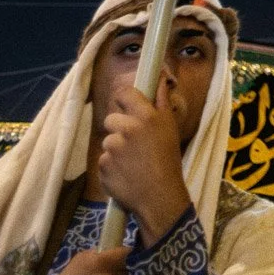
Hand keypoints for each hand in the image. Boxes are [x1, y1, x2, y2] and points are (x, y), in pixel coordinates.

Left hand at [99, 80, 191, 244]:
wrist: (159, 195)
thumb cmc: (168, 159)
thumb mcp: (170, 128)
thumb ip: (161, 101)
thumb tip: (160, 79)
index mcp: (146, 116)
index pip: (124, 94)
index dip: (124, 99)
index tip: (127, 107)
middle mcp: (128, 128)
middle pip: (111, 118)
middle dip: (119, 127)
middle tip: (134, 142)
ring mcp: (113, 147)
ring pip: (108, 140)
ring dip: (116, 148)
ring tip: (131, 161)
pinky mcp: (103, 165)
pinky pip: (104, 159)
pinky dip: (111, 165)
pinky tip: (125, 172)